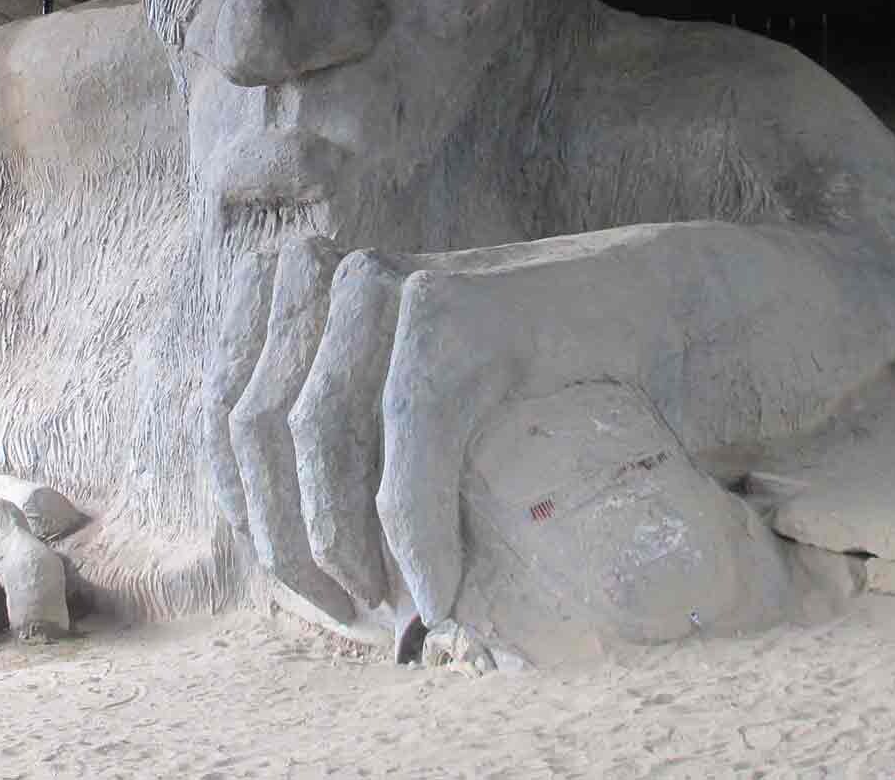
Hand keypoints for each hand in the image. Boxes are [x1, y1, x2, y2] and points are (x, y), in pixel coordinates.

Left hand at [202, 233, 794, 662]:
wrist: (674, 315)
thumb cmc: (538, 377)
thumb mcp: (413, 402)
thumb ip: (339, 439)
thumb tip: (275, 545)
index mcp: (306, 295)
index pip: (219, 412)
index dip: (245, 517)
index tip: (303, 593)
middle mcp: (335, 277)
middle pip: (251, 426)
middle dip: (288, 542)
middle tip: (352, 617)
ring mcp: (395, 286)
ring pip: (313, 435)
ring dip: (343, 545)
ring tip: (395, 610)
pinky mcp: (461, 316)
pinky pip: (408, 448)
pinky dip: (416, 538)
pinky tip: (439, 593)